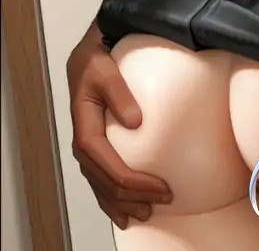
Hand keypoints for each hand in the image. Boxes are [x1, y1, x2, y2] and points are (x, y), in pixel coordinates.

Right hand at [67, 25, 171, 228]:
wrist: (88, 55)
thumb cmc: (96, 61)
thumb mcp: (104, 69)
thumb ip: (118, 92)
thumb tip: (135, 122)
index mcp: (85, 127)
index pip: (106, 164)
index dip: (131, 181)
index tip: (159, 186)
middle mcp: (83, 142)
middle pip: (104, 181)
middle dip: (132, 196)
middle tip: (164, 199)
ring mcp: (87, 148)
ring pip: (101, 187)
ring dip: (122, 203)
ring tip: (146, 213)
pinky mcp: (94, 148)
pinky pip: (99, 180)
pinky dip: (111, 199)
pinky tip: (124, 211)